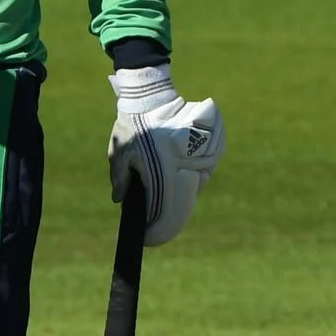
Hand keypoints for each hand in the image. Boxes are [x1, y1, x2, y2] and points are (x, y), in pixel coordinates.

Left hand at [107, 64, 222, 246]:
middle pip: (186, 202)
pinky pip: (205, 170)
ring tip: (167, 188)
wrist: (152, 96)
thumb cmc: (133, 126)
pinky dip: (193, 174)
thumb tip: (120, 200)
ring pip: (197, 185)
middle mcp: (190, 166)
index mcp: (166, 171)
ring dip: (184, 190)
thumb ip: (120, 179)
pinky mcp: (215, 146)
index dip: (160, 229)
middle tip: (157, 223)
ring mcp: (206, 156)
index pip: (169, 212)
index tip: (150, 239)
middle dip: (171, 214)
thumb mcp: (120, 153)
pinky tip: (180, 170)